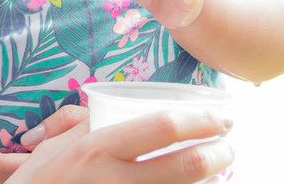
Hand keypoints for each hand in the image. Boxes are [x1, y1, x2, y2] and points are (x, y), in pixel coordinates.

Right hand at [0, 105, 233, 183]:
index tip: (221, 115)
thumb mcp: (53, 150)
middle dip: (220, 153)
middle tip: (230, 145)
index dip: (200, 119)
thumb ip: (83, 126)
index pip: (162, 127)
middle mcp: (114, 179)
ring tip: (224, 171)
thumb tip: (111, 108)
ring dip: (213, 182)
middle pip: (187, 164)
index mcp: (96, 148)